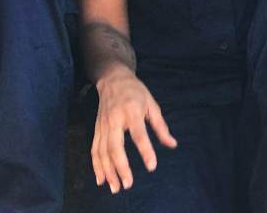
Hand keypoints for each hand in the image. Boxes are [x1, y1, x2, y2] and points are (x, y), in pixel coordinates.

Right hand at [91, 68, 176, 192]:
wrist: (112, 78)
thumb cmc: (136, 92)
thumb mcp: (152, 104)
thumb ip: (161, 126)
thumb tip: (172, 145)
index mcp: (132, 111)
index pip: (139, 134)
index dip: (145, 150)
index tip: (152, 166)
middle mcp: (115, 119)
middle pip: (115, 146)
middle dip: (120, 167)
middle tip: (128, 185)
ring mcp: (103, 125)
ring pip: (102, 151)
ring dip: (107, 171)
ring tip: (115, 187)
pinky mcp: (97, 129)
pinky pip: (95, 149)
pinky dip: (96, 165)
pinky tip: (101, 179)